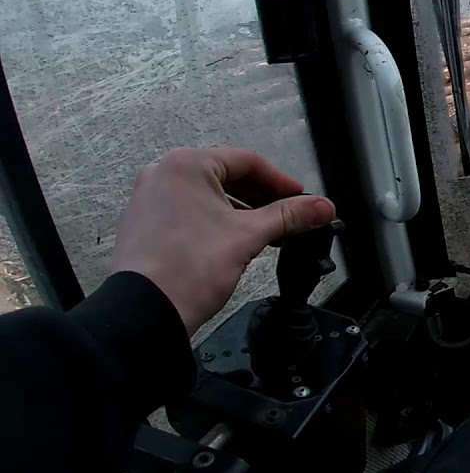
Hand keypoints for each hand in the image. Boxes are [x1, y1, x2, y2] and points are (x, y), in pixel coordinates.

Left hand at [113, 148, 335, 335]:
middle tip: (290, 216)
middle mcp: (163, 174)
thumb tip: (320, 207)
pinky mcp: (146, 222)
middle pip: (228, 176)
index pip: (248, 161)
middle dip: (263, 197)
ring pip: (210, 194)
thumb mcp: (250, 235)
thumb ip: (290, 216)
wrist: (147, 311)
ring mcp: (151, 198)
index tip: (301, 199)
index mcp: (186, 165)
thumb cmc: (186, 270)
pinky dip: (217, 220)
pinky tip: (236, 240)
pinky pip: (191, 210)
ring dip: (242, 210)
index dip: (281, 181)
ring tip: (267, 232)